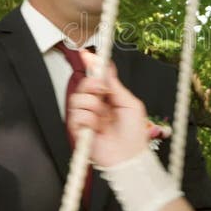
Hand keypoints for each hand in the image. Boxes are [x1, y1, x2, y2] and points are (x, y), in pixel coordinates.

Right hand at [66, 50, 148, 166]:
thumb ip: (116, 86)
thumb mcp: (130, 103)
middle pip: (83, 84)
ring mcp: (86, 117)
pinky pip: (76, 115)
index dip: (91, 65)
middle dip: (93, 85)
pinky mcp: (78, 130)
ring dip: (93, 106)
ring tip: (103, 117)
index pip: (95, 77)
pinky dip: (89, 120)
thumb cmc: (134, 133)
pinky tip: (97, 127)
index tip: (86, 54)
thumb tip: (106, 67)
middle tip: (104, 92)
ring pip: (77, 99)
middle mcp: (95, 105)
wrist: (129, 156)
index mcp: (108, 97)